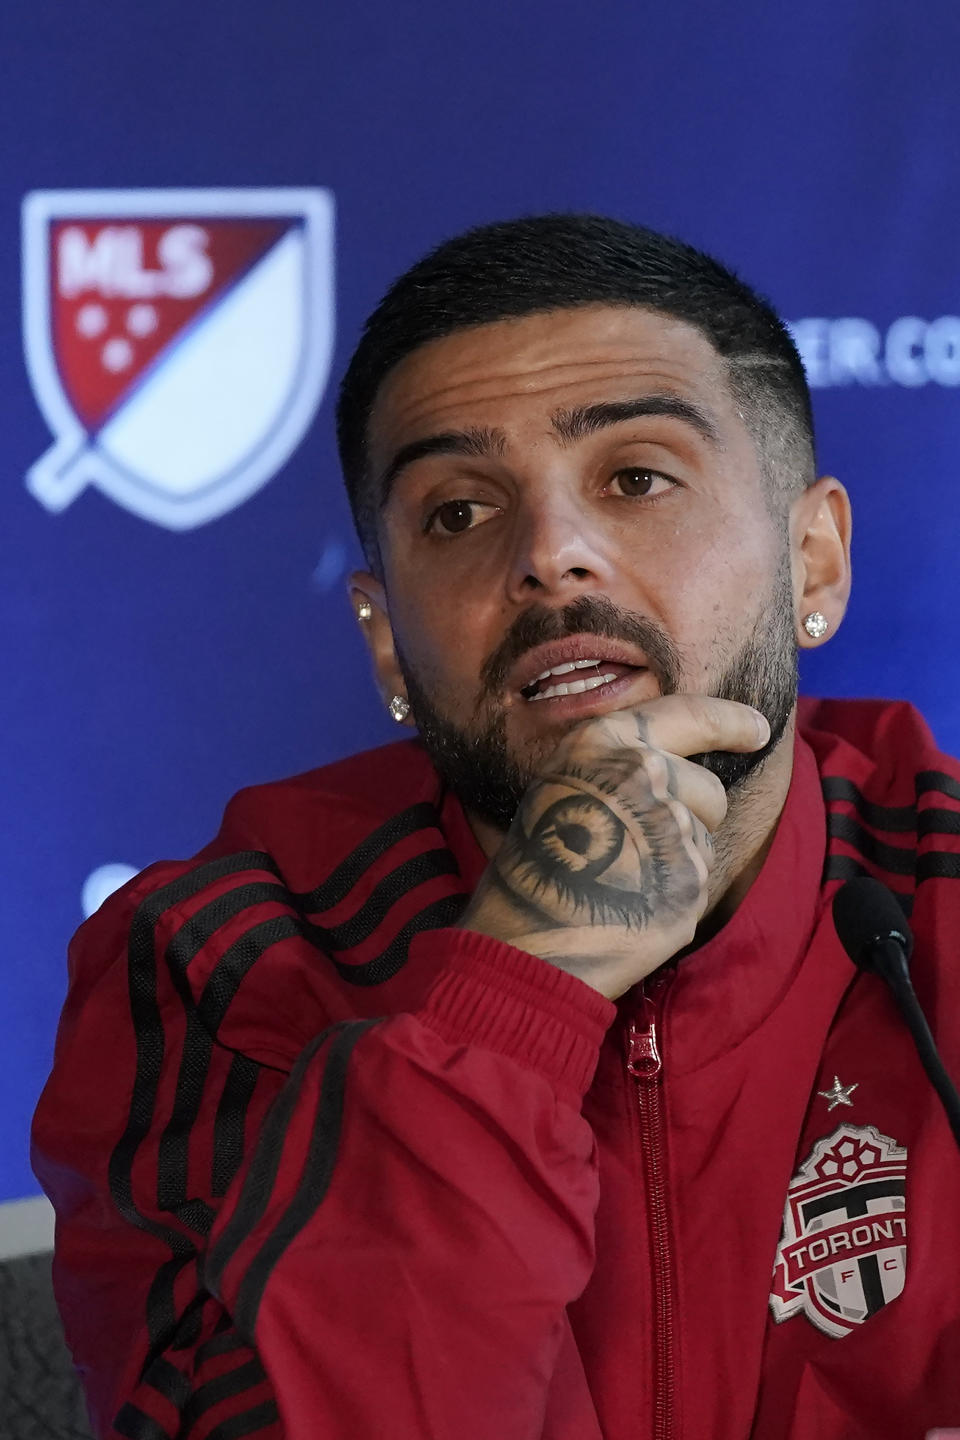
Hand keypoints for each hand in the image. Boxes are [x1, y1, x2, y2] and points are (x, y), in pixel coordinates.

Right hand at [460, 694, 769, 999]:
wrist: (525, 939)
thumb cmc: (536, 864)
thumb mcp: (562, 784)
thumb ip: (619, 765)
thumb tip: (674, 763)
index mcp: (605, 741)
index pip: (691, 715)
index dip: (732, 721)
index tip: (758, 729)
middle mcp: (642, 772)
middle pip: (710, 788)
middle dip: (694, 814)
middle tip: (643, 846)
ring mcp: (670, 825)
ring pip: (705, 836)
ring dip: (680, 857)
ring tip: (628, 878)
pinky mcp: (690, 878)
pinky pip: (700, 878)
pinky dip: (676, 893)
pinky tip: (636, 904)